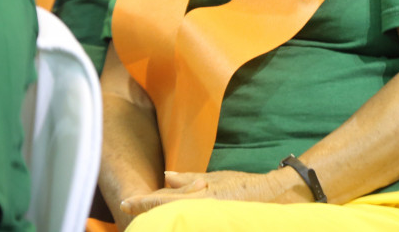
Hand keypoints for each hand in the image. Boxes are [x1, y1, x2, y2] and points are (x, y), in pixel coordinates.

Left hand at [120, 169, 310, 215]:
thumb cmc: (244, 186)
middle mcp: (200, 208)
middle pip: (164, 212)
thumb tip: (166, 176)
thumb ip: (189, 178)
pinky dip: (178, 220)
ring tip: (144, 221)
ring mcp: (207, 218)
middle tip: (127, 214)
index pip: (162, 199)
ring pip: (175, 219)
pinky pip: (190, 223)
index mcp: (198, 194)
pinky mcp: (215, 222)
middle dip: (146, 213)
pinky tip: (170, 221)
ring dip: (162, 219)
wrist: (274, 198)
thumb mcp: (215, 178)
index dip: (141, 202)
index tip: (124, 203)